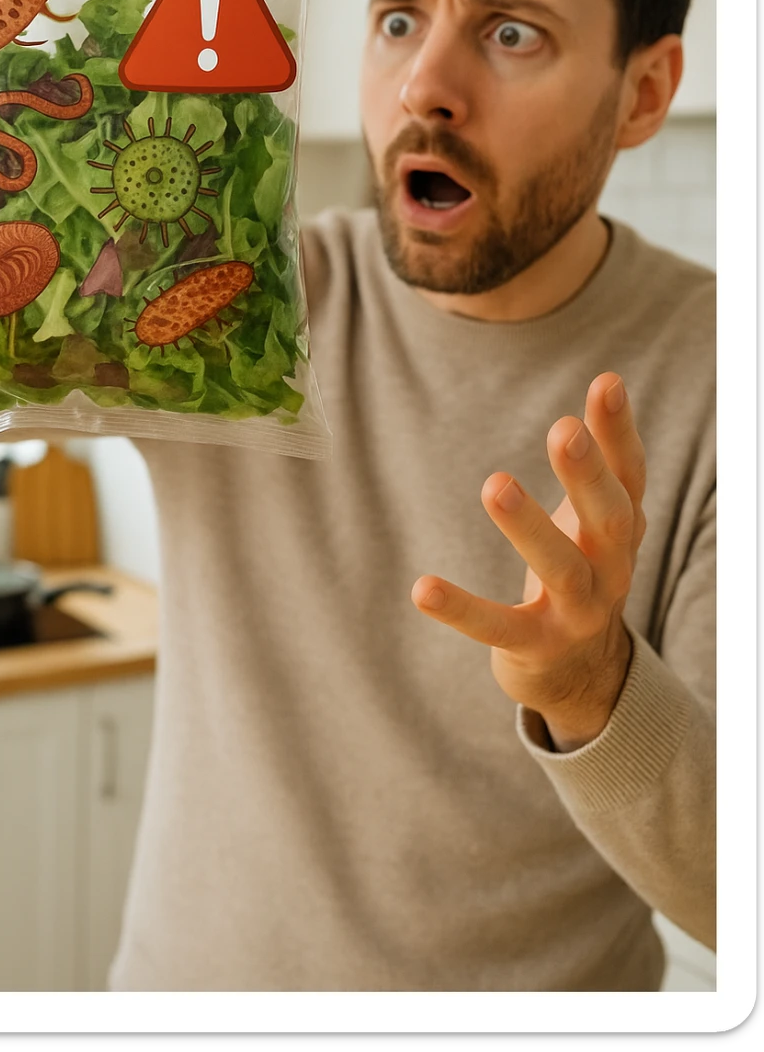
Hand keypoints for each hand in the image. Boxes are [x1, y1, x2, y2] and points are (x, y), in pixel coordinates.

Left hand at [412, 373, 645, 751]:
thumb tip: (611, 379)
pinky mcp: (535, 648)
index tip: (607, 382)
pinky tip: (422, 588)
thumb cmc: (582, 569)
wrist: (581, 672)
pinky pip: (498, 628)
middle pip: (611, 521)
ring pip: (560, 571)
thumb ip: (603, 461)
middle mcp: (612, 571)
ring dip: (529, 528)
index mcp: (622, 532)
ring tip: (495, 484)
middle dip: (588, 475)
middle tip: (563, 428)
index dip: (620, 432)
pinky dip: (462, 609)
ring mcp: (577, 614)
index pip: (630, 476)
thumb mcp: (597, 520)